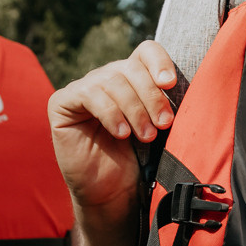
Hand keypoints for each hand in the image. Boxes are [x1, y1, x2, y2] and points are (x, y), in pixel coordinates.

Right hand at [48, 41, 178, 211]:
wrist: (112, 193)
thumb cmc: (138, 161)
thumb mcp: (159, 127)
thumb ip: (166, 103)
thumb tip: (184, 85)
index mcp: (133, 78)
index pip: (146, 52)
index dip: (159, 61)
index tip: (170, 83)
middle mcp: (107, 78)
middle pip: (131, 67)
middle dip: (151, 95)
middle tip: (164, 123)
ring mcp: (83, 88)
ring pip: (112, 80)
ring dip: (134, 109)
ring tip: (146, 136)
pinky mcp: (62, 103)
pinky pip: (88, 94)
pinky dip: (110, 113)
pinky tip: (121, 133)